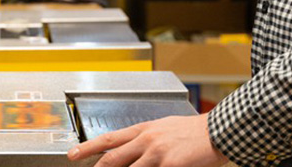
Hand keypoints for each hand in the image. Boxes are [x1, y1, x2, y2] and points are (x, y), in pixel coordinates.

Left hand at [67, 113, 227, 166]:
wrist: (218, 131)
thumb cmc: (193, 131)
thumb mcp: (163, 128)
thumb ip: (145, 139)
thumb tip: (130, 150)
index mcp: (143, 130)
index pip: (108, 139)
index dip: (87, 148)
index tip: (73, 155)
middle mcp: (147, 140)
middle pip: (113, 158)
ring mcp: (158, 154)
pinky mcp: (171, 165)